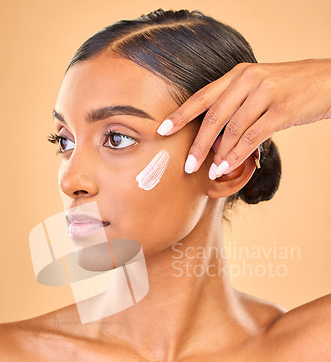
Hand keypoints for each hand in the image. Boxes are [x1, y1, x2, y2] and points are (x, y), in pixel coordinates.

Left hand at [156, 59, 330, 178]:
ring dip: (218, 155)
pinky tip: (227, 167)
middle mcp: (248, 81)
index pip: (202, 97)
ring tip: (210, 172)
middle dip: (197, 144)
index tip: (162, 131)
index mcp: (237, 75)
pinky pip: (252, 137)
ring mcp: (265, 94)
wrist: (326, 80)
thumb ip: (234, 108)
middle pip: (213, 117)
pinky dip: (237, 155)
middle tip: (186, 166)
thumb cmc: (288, 88)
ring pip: (232, 130)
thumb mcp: (257, 89)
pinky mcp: (281, 110)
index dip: (180, 115)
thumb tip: (213, 142)